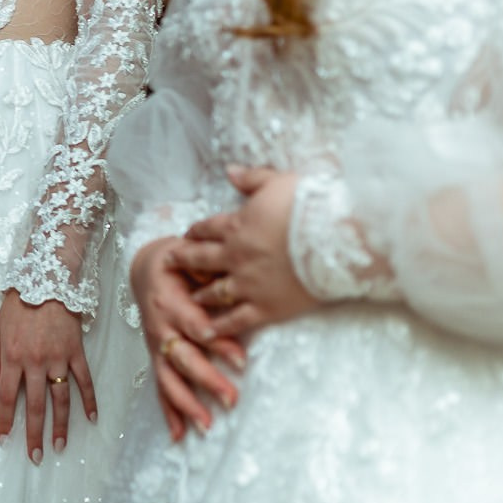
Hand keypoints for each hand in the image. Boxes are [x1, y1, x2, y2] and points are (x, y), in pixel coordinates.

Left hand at [0, 290, 94, 462]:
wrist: (46, 280)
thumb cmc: (18, 304)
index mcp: (12, 358)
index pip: (7, 398)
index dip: (6, 421)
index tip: (6, 441)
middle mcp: (34, 363)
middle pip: (34, 406)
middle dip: (33, 434)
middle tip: (35, 456)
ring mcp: (57, 359)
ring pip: (60, 399)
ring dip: (61, 425)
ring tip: (60, 446)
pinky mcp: (76, 353)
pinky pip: (84, 381)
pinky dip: (89, 400)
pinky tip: (92, 418)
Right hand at [129, 236, 245, 442]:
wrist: (145, 268)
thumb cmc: (178, 263)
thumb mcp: (192, 259)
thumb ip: (210, 275)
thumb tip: (237, 288)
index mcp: (170, 300)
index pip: (195, 324)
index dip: (216, 342)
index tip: (240, 359)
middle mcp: (160, 326)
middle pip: (182, 357)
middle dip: (207, 380)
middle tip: (232, 399)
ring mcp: (156, 345)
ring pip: (168, 377)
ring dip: (187, 403)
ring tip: (206, 425)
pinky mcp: (156, 357)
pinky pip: (160, 386)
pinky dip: (168, 411)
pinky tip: (179, 434)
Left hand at [176, 166, 317, 337]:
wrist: (334, 240)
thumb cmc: (308, 206)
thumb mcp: (277, 182)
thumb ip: (251, 178)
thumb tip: (230, 170)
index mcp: (236, 226)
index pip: (207, 229)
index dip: (196, 232)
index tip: (186, 236)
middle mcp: (236, 256)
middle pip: (202, 259)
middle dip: (185, 260)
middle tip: (169, 262)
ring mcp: (249, 284)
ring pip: (216, 291)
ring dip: (201, 294)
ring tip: (191, 298)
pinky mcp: (267, 307)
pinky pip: (237, 320)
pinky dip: (221, 326)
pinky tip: (208, 332)